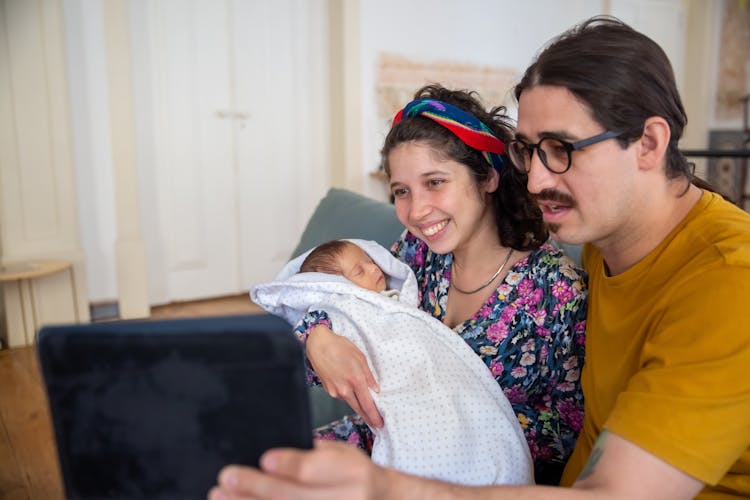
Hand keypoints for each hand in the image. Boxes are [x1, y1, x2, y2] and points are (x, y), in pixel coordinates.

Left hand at [207, 441, 381, 499]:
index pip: (314, 470)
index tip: (264, 458)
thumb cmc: (350, 473)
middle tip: (227, 476)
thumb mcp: (341, 454)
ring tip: (221, 496)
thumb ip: (311, 454)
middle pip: (293, 497)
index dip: (288, 464)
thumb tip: (264, 453)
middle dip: (255, 486)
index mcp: (351, 471)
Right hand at [306, 325, 382, 427]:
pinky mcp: (327, 390)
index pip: (367, 404)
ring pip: (350, 402)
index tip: (380, 424)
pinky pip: (341, 396)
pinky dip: (348, 396)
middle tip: (376, 423)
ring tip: (365, 404)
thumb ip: (369, 376)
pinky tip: (349, 389)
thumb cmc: (340, 347)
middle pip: (358, 409)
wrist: (318, 345)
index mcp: (355, 380)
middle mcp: (344, 389)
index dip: (374, 416)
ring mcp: (334, 391)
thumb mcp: (360, 358)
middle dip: (368, 417)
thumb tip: (375, 390)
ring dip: (358, 405)